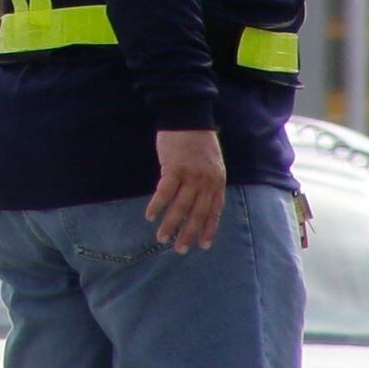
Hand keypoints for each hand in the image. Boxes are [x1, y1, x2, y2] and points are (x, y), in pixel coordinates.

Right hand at [146, 126, 228, 253]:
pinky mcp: (174, 168)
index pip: (214, 211)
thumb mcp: (212, 164)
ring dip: (170, 224)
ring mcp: (191, 175)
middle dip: (188, 233)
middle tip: (180, 249)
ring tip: (161, 238)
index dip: (208, 229)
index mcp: (217, 182)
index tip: (202, 245)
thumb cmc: (198, 141)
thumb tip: (199, 203)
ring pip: (180, 207)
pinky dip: (157, 205)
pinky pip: (165, 192)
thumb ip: (208, 183)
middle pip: (197, 213)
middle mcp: (206, 182)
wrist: (188, 118)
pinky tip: (150, 216)